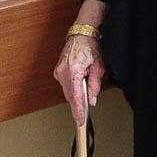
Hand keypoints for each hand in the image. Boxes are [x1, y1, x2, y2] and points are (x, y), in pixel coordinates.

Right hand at [53, 0, 107, 124]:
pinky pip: (65, 85)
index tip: (79, 121)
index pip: (75, 97)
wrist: (81, 35)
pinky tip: (79, 84)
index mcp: (73, 71)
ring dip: (76, 94)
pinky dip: (72, 88)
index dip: (78, 111)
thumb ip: (94, 86)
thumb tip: (91, 100)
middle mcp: (63, 72)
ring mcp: (58, 71)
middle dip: (78, 103)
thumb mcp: (98, 68)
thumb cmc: (90, 48)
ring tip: (85, 88)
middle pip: (70, 96)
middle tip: (85, 110)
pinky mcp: (58, 71)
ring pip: (67, 91)